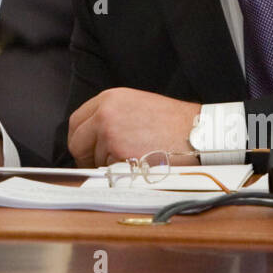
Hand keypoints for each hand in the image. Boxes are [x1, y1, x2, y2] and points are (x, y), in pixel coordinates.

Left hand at [68, 88, 199, 167]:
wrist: (196, 133)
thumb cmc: (172, 122)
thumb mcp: (136, 104)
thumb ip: (110, 115)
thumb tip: (91, 137)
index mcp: (109, 99)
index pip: (76, 122)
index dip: (80, 139)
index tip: (87, 149)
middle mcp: (106, 114)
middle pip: (77, 143)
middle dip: (86, 157)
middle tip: (101, 164)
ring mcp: (111, 134)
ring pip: (94, 160)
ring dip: (108, 165)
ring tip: (134, 158)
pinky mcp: (120, 154)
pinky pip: (109, 171)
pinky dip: (120, 173)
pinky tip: (139, 165)